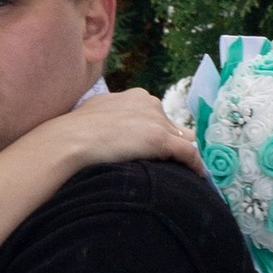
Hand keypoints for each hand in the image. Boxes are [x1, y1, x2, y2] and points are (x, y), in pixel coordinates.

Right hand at [54, 86, 199, 173]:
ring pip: (183, 139)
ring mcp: (157, 121)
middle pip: (173, 127)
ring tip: (188, 172)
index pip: (157, 116)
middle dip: (172, 144)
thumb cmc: (75, 130)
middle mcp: (150, 104)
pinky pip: (188, 153)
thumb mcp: (96, 113)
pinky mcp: (161, 140)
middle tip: (171, 164)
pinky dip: (195, 164)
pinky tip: (199, 176)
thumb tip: (108, 127)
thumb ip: (110, 116)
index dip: (158, 133)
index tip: (157, 150)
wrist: (72, 139)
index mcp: (136, 97)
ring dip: (184, 155)